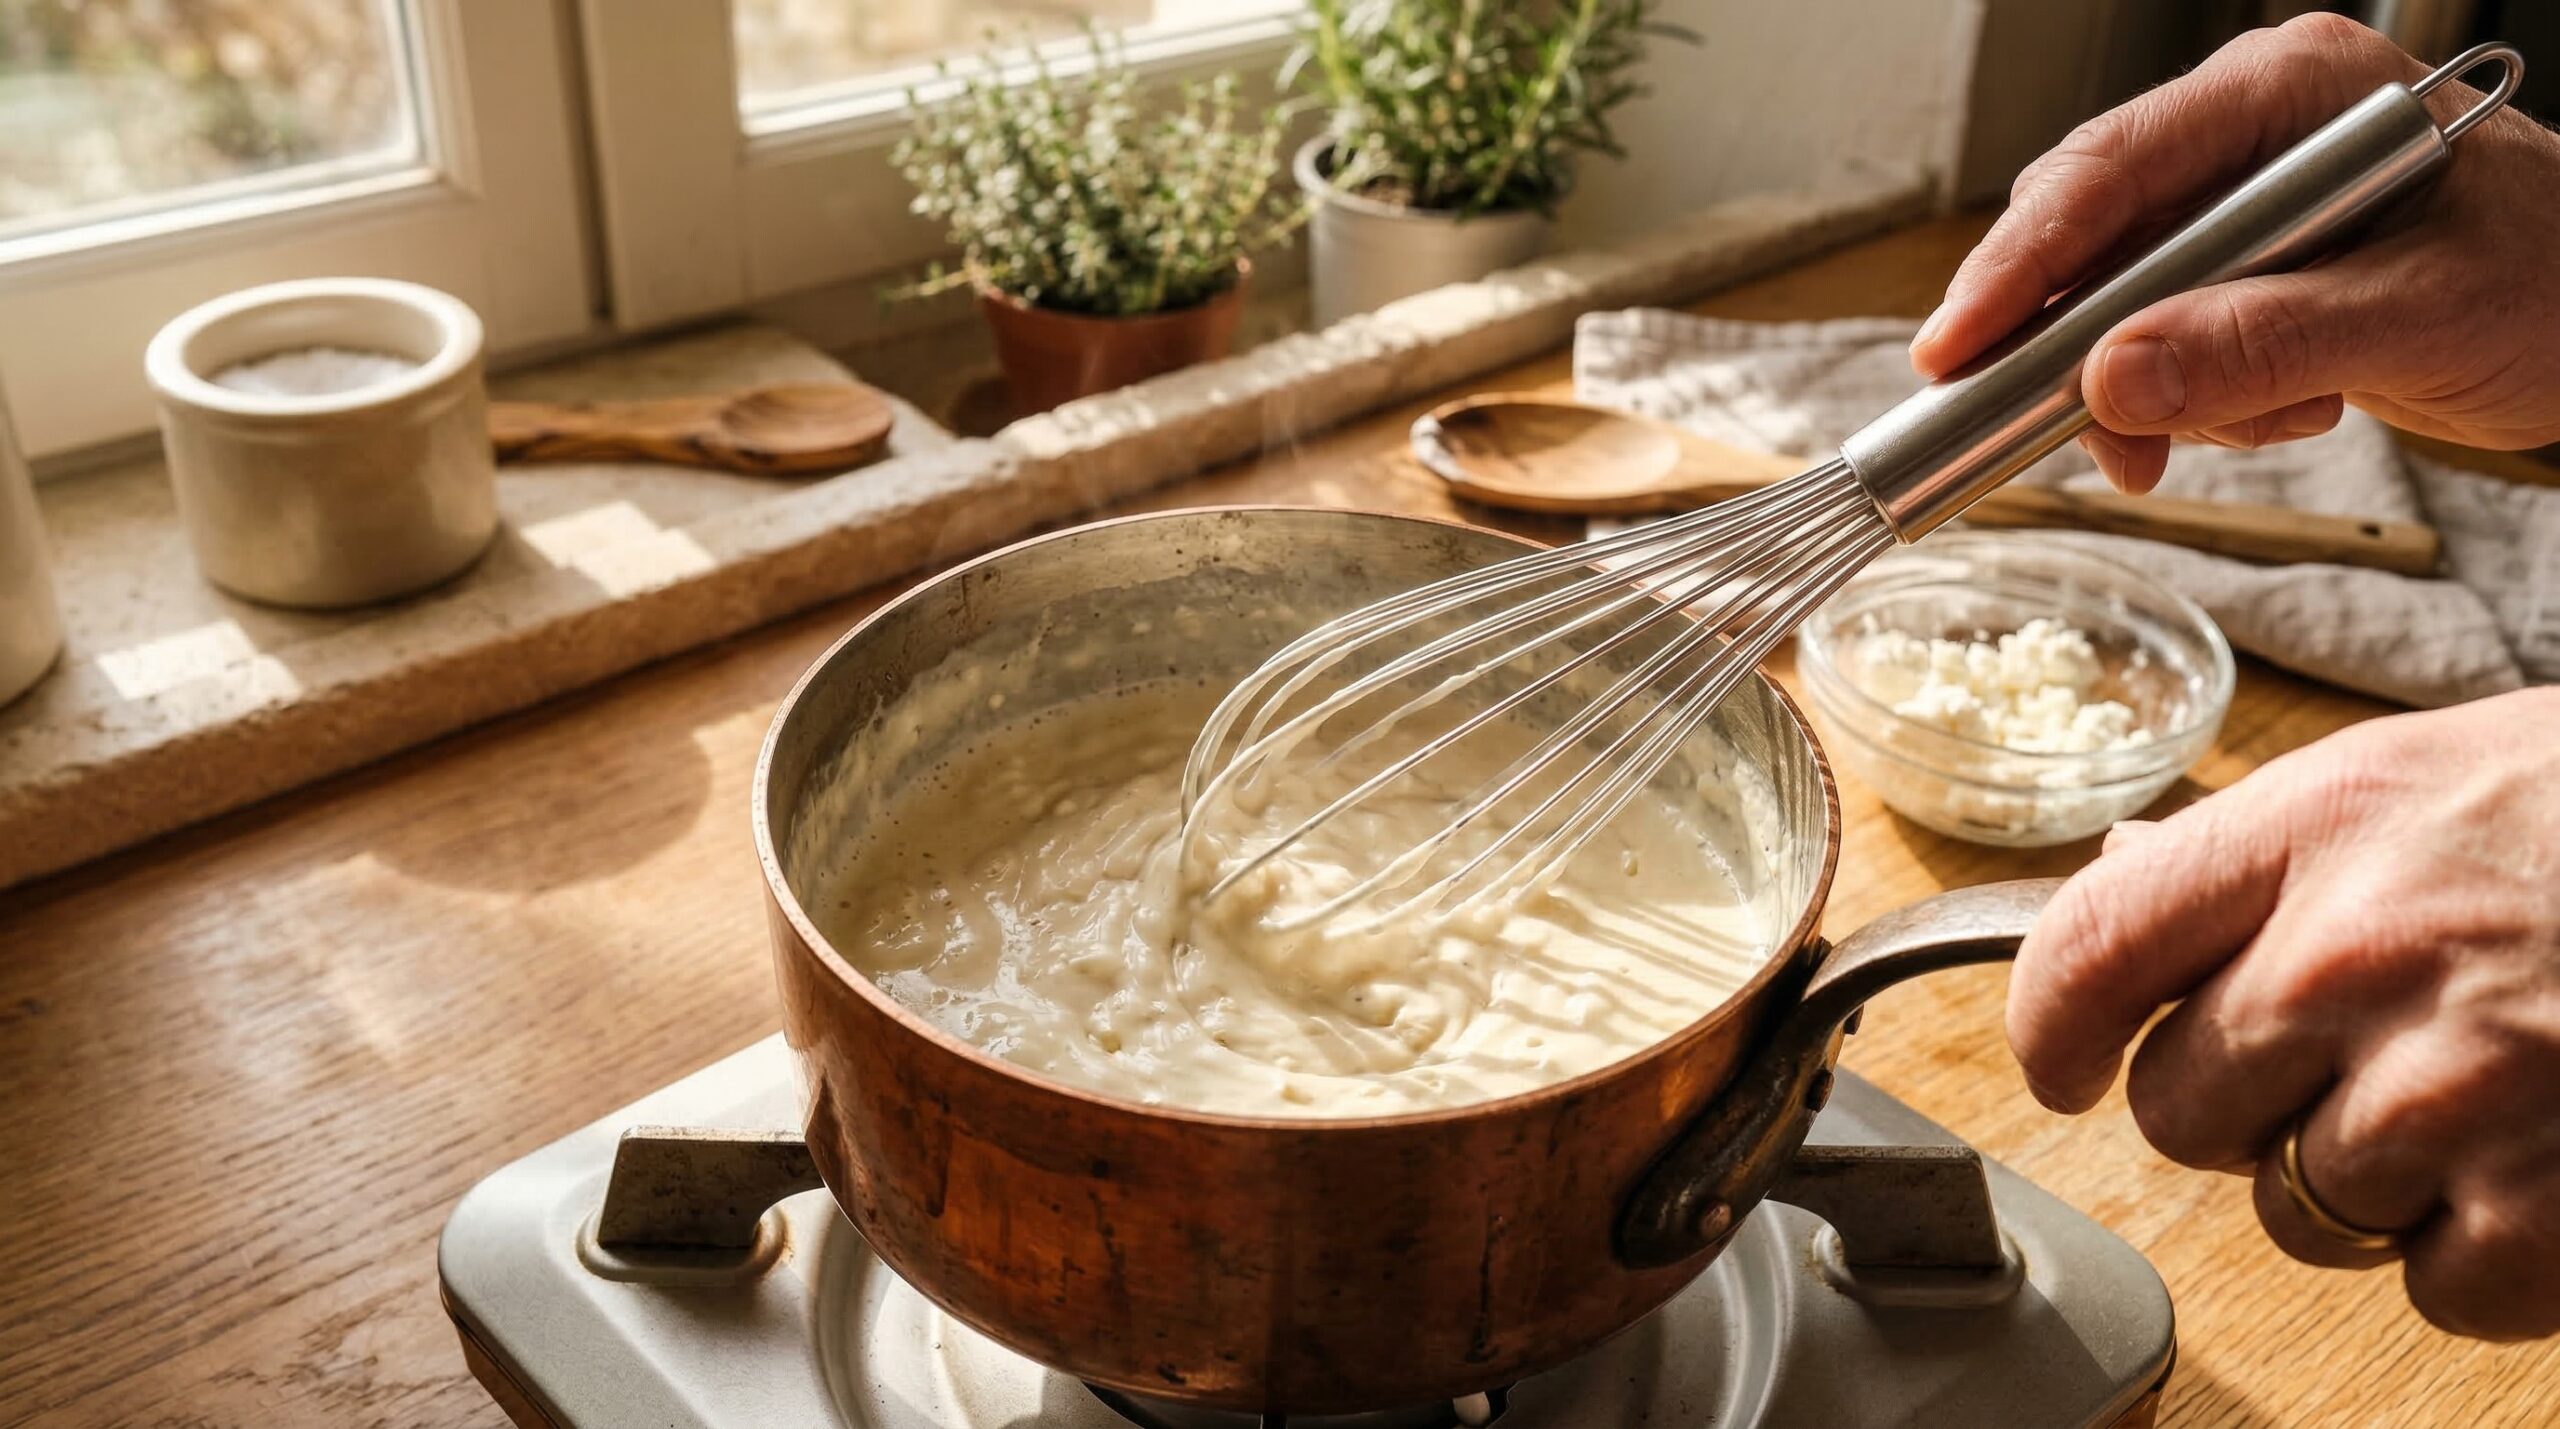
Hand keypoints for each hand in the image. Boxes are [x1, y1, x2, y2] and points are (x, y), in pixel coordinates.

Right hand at [1911, 14, 2559, 492]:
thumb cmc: (2554, 284)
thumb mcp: (2419, 316)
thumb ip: (2265, 344)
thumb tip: (2113, 384)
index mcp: (2290, 93)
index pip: (2111, 169)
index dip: (2020, 263)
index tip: (1957, 350)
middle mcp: (2245, 133)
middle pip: (2087, 236)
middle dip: (2086, 350)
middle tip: (2098, 440)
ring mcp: (2235, 205)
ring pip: (2111, 304)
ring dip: (2156, 389)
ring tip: (2269, 419)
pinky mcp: (2234, 271)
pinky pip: (2155, 341)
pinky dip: (2195, 400)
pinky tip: (2286, 405)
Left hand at [2007, 686, 2559, 1340]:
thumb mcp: (2424, 775)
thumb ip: (2267, 851)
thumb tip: (2119, 897)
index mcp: (2319, 829)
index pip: (2092, 946)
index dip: (2049, 1026)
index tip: (2062, 1064)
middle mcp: (2364, 955)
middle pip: (2179, 1110)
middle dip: (2237, 1107)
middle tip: (2348, 1058)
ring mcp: (2460, 1087)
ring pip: (2294, 1211)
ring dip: (2363, 1182)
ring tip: (2479, 1092)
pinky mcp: (2554, 1205)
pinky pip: (2434, 1287)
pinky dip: (2479, 1256)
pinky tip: (2540, 1165)